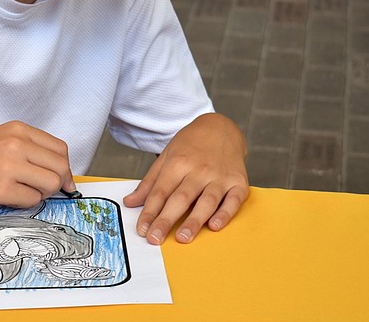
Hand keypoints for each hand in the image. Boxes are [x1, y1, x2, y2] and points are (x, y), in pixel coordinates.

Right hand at [0, 121, 75, 207]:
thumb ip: (24, 149)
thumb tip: (55, 171)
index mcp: (17, 130)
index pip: (60, 150)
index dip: (64, 168)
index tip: (62, 181)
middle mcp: (16, 144)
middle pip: (60, 168)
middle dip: (57, 184)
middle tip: (43, 192)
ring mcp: (8, 166)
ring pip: (50, 185)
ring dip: (41, 194)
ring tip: (21, 193)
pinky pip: (31, 200)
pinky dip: (25, 203)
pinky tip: (7, 198)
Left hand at [123, 113, 247, 244]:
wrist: (222, 128)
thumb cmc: (191, 145)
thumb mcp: (167, 156)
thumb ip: (150, 182)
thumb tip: (130, 202)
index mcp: (178, 163)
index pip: (160, 192)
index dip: (150, 212)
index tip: (142, 229)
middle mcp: (199, 170)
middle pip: (181, 198)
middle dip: (166, 220)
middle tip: (155, 239)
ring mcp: (220, 177)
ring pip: (207, 201)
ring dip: (194, 221)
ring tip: (183, 238)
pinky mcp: (238, 182)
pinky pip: (233, 200)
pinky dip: (225, 213)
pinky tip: (215, 225)